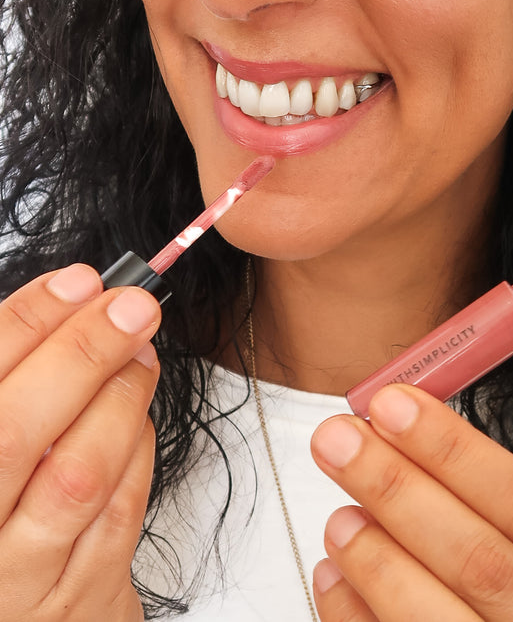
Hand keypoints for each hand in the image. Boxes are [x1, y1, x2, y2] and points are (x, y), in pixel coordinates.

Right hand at [0, 264, 161, 620]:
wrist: (19, 612)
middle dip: (83, 353)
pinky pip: (119, 512)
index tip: (79, 281)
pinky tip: (137, 414)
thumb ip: (15, 374)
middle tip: (131, 306)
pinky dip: (137, 448)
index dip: (28, 321)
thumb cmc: (1, 504)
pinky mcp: (78, 600)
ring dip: (121, 397)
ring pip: (78, 475)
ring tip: (141, 353)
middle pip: (16, 432)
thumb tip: (73, 298)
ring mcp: (16, 580)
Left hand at [310, 385, 512, 621]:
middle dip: (399, 489)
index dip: (458, 452)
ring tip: (338, 515)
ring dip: (377, 557)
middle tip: (338, 440)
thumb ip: (477, 499)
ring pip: (438, 619)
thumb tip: (395, 429)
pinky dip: (355, 616)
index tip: (392, 406)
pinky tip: (332, 575)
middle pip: (482, 560)